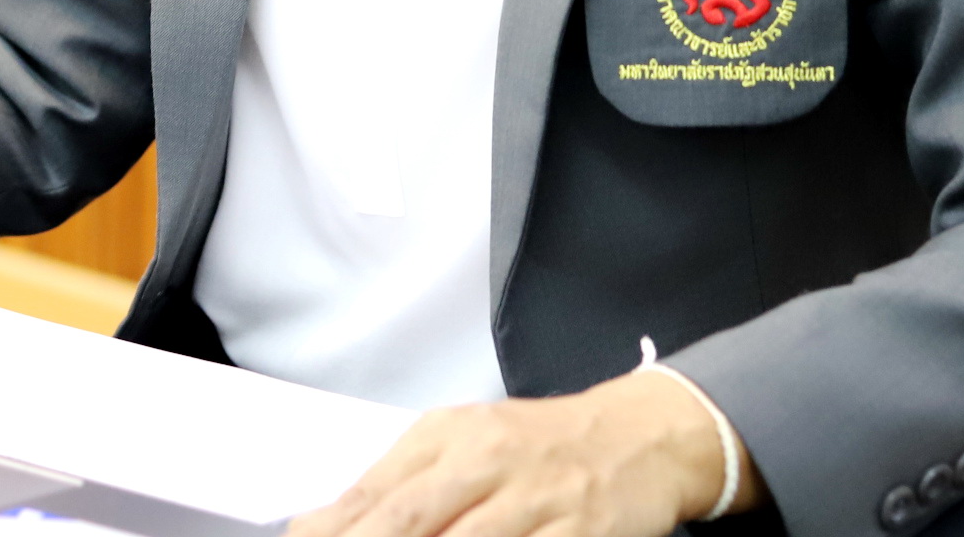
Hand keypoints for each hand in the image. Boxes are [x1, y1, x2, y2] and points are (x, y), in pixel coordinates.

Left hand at [286, 370, 763, 536]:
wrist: (639, 435)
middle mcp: (490, 462)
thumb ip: (399, 482)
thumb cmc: (543, 444)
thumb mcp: (466, 442)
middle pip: (410, 521)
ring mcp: (536, 501)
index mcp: (452, 436)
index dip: (332, 531)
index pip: (375, 493)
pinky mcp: (578, 533)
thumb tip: (323, 523)